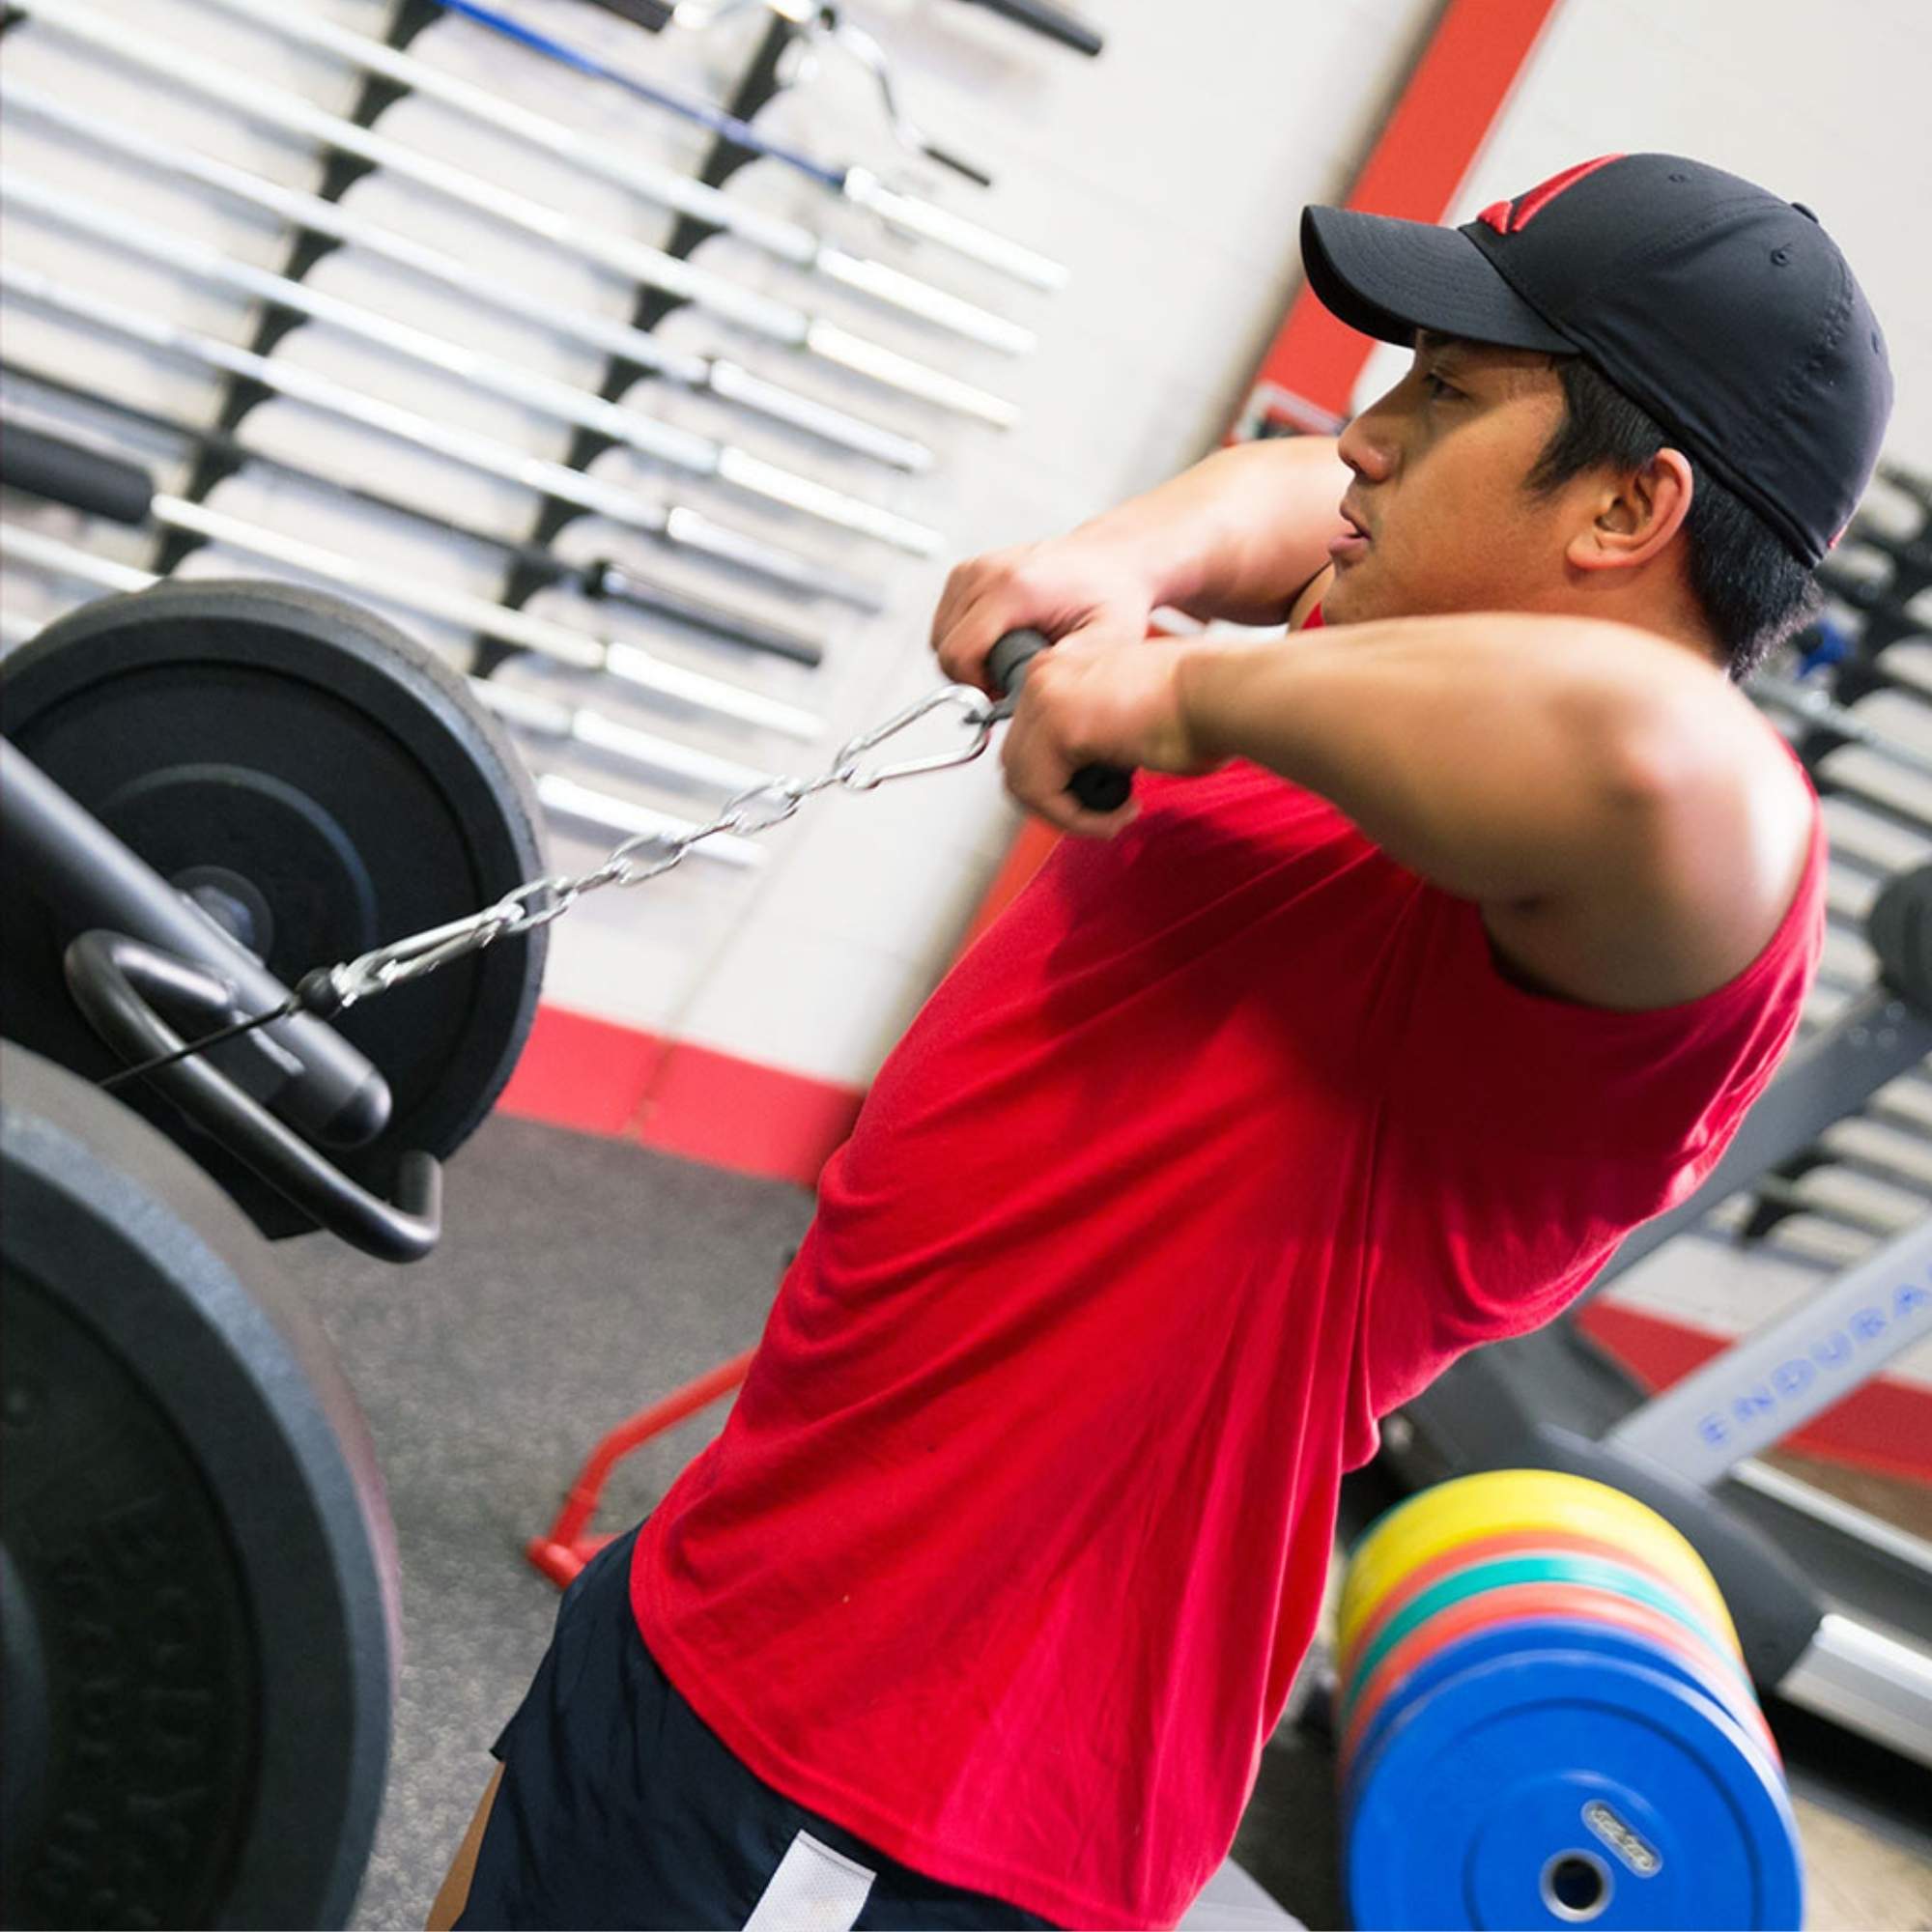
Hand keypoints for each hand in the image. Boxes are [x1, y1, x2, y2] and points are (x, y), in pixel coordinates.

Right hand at [931, 533, 1159, 694]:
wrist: (1111, 559)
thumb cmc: (1111, 595)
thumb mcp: (1107, 640)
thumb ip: (1066, 667)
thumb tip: (1027, 691)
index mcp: (1016, 587)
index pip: (958, 652)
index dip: (975, 685)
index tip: (1003, 693)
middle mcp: (988, 571)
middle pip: (943, 647)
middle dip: (971, 674)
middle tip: (1009, 678)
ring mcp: (973, 568)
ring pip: (939, 635)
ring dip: (967, 657)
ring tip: (1008, 659)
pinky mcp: (967, 571)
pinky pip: (945, 620)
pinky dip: (964, 638)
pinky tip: (998, 641)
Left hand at [1000, 632, 1223, 836]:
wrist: (1223, 693)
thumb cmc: (1197, 705)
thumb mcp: (1123, 720)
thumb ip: (1088, 741)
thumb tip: (1071, 777)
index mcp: (1059, 667)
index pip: (1026, 741)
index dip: (1056, 783)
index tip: (1095, 800)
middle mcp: (1044, 675)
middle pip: (1017, 762)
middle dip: (1055, 801)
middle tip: (1100, 816)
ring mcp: (1046, 697)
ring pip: (1024, 784)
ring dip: (1067, 814)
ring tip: (1112, 818)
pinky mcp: (1058, 727)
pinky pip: (1045, 797)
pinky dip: (1077, 820)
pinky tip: (1116, 816)